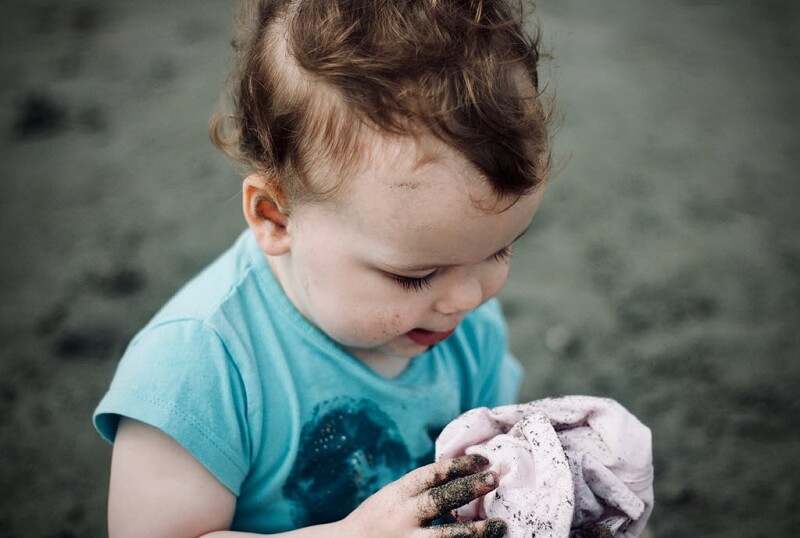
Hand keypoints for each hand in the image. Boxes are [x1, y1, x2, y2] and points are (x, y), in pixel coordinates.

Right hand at [338, 454, 505, 537]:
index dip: (459, 465)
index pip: (431, 474)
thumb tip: (463, 477)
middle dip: (469, 489)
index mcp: (398, 494)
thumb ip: (420, 491)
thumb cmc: (378, 519)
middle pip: (440, 500)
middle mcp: (402, 517)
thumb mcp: (393, 497)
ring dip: (476, 531)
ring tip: (501, 525)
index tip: (484, 459)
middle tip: (495, 479)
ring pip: (446, 536)